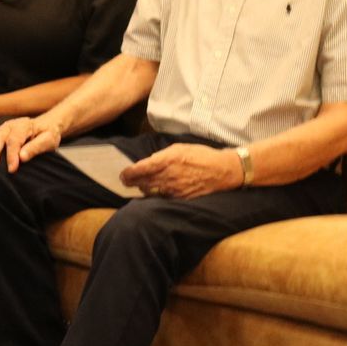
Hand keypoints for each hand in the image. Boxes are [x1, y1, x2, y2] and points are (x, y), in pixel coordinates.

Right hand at [0, 116, 59, 170]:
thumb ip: (36, 147)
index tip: (12, 169)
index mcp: (24, 125)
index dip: (12, 155)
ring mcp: (1, 127)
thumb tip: (22, 157)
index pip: (15, 140)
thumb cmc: (47, 135)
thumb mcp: (49, 140)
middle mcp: (10, 125)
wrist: (45, 126)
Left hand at [121, 143, 241, 198]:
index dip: (128, 173)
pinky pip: (162, 197)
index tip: (123, 174)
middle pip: (142, 182)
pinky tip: (155, 191)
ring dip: (143, 188)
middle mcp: (168, 176)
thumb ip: (162, 155)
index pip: (140, 169)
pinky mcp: (180, 198)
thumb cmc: (201, 155)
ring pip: (150, 191)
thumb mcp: (180, 147)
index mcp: (167, 160)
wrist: (223, 171)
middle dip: (132, 182)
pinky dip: (156, 194)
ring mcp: (174, 189)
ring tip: (140, 185)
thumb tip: (148, 161)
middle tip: (126, 181)